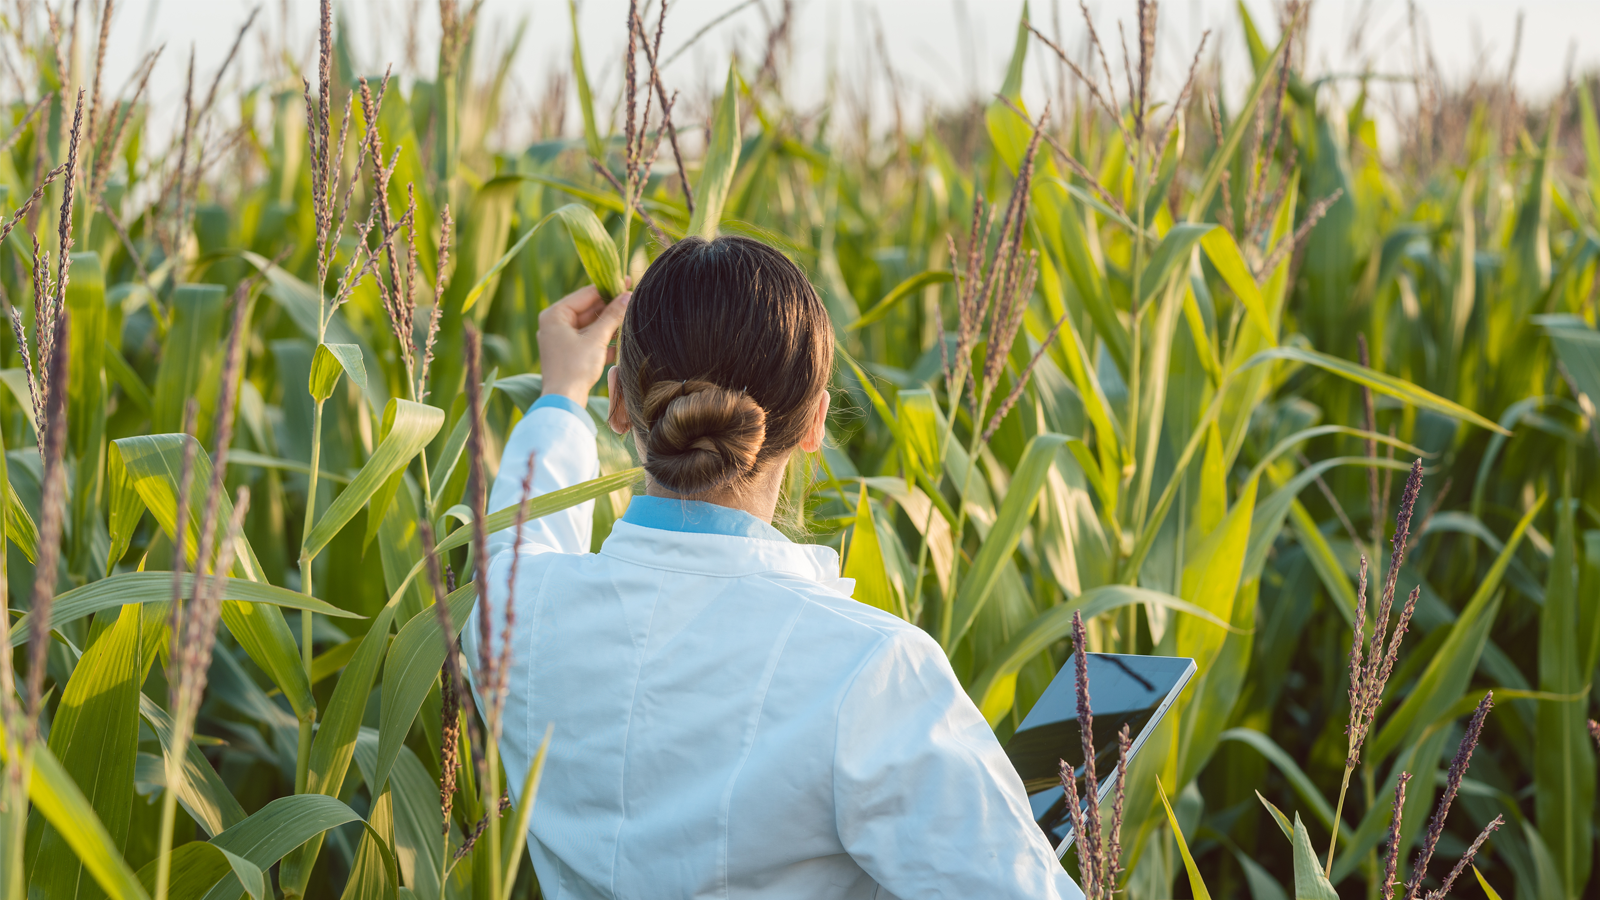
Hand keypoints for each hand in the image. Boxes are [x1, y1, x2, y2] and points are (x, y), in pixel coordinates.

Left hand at [538, 285, 629, 403]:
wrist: (564, 401)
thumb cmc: (575, 368)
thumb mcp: (597, 339)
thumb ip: (612, 316)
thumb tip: (628, 295)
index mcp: (554, 315)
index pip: (586, 294)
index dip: (608, 289)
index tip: (628, 282)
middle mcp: (554, 324)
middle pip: (588, 310)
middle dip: (610, 309)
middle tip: (632, 300)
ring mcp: (560, 339)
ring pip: (590, 326)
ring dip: (609, 325)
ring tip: (630, 319)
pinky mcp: (568, 354)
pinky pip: (588, 340)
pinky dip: (603, 340)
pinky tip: (621, 341)